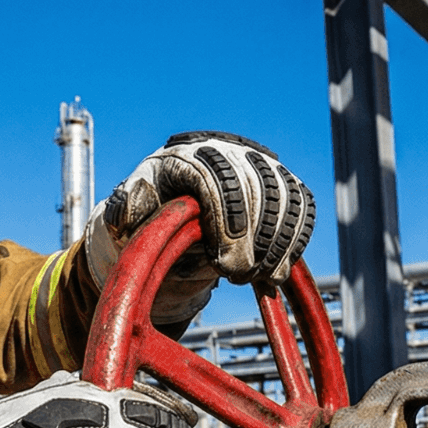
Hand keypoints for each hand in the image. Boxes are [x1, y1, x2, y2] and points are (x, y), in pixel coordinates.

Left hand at [85, 132, 315, 308]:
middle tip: (238, 275)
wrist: (177, 203)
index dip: (223, 219)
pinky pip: (301, 204)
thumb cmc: (150, 210)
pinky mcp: (280, 182)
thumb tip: (136, 206)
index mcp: (186, 154)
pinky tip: (279, 268)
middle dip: (250, 235)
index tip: (220, 261)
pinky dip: (295, 237)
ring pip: (282, 193)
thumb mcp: (128, 212)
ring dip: (275, 240)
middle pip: (253, 184)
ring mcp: (256, 163)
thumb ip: (127, 209)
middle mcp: (226, 150)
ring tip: (259, 277)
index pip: (214, 176)